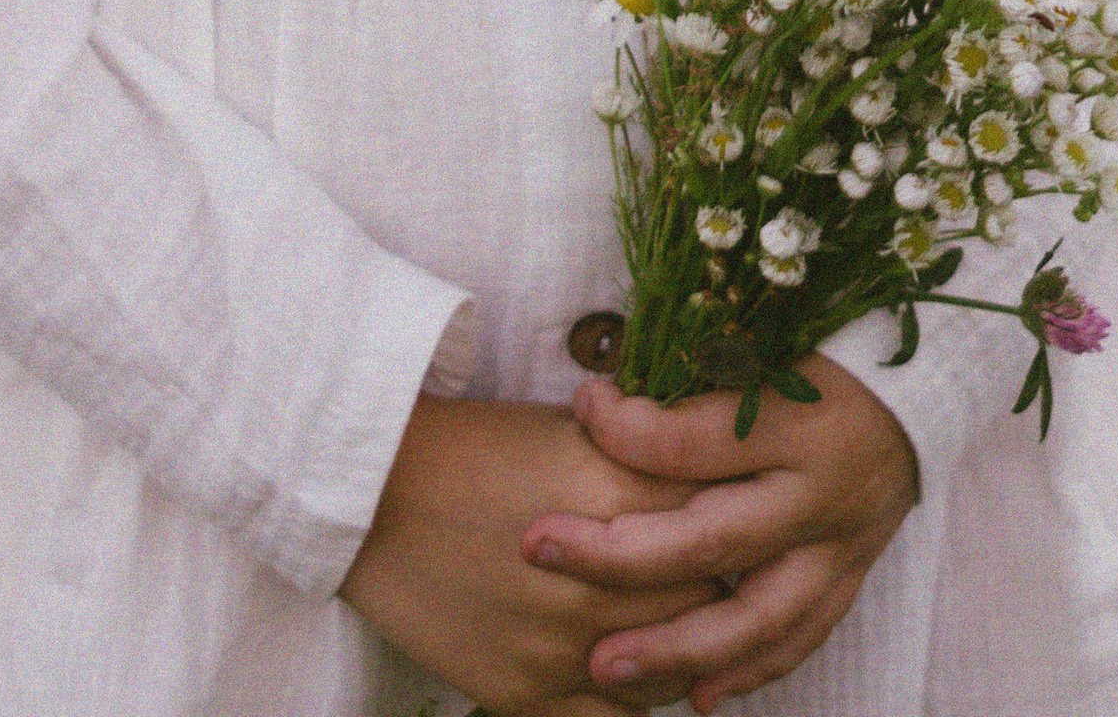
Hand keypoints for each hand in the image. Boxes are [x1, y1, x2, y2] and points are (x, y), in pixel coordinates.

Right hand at [340, 396, 730, 714]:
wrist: (371, 494)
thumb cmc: (470, 446)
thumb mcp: (566, 429)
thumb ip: (640, 458)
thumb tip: (703, 475)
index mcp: (617, 496)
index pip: (722, 523)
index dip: (740, 523)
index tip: (746, 521)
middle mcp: (602, 579)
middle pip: (710, 604)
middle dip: (720, 591)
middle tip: (722, 580)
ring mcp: (564, 646)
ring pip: (672, 672)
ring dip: (687, 654)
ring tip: (683, 632)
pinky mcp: (526, 693)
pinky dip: (636, 703)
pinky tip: (638, 680)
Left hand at [521, 352, 918, 708]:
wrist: (920, 391)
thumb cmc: (822, 350)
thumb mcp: (768, 337)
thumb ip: (697, 369)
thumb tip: (599, 390)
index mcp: (798, 417)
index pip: (697, 436)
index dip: (628, 425)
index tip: (581, 404)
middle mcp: (820, 492)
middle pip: (713, 538)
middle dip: (620, 554)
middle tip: (542, 549)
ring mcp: (839, 547)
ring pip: (757, 616)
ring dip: (675, 646)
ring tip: (603, 667)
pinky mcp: (850, 579)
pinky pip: (798, 639)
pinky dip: (747, 671)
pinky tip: (694, 696)